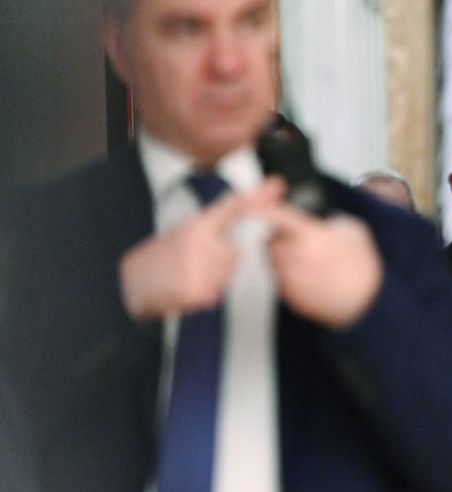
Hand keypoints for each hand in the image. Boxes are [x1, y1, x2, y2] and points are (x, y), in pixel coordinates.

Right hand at [119, 181, 281, 317]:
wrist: (127, 287)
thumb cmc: (154, 262)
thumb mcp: (179, 235)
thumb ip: (208, 233)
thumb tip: (235, 241)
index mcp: (195, 226)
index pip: (231, 208)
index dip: (255, 197)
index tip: (276, 186)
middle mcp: (200, 243)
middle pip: (234, 256)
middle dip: (220, 265)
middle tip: (191, 266)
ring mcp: (198, 266)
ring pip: (226, 277)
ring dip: (211, 281)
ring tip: (184, 277)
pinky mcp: (196, 290)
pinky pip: (214, 296)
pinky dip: (201, 298)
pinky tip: (182, 290)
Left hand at [265, 197, 381, 327]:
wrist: (366, 303)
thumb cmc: (362, 269)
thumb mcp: (353, 230)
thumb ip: (329, 219)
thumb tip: (317, 217)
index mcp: (311, 237)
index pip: (276, 216)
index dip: (264, 206)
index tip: (259, 202)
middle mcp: (297, 258)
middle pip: (269, 240)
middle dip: (277, 236)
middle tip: (296, 238)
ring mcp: (291, 279)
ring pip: (271, 260)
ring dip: (281, 255)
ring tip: (308, 259)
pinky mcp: (290, 297)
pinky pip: (279, 279)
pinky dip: (287, 274)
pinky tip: (310, 275)